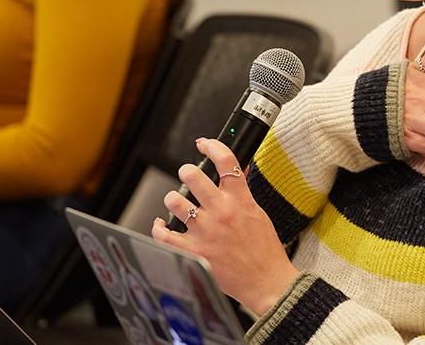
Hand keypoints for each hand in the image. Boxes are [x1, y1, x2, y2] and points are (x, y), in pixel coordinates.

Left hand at [152, 138, 298, 316]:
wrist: (266, 281)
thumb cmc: (264, 250)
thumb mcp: (258, 212)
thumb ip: (241, 192)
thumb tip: (233, 171)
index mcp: (240, 200)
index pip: (226, 161)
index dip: (212, 146)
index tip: (204, 144)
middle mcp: (221, 212)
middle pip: (193, 175)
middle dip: (187, 171)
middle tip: (188, 175)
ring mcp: (205, 232)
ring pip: (174, 201)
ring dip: (173, 199)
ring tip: (177, 203)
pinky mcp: (194, 251)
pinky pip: (164, 234)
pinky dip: (158, 227)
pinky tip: (161, 224)